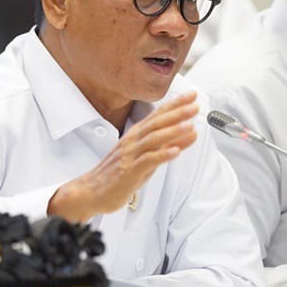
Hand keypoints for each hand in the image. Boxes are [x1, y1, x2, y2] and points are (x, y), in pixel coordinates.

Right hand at [48, 91, 199, 221]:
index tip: (192, 95)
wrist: (92, 190)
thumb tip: (191, 132)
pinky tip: (175, 152)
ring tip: (189, 125)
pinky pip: (147, 161)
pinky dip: (162, 155)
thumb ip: (169, 144)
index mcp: (137, 134)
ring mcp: (130, 155)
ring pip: (153, 139)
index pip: (158, 115)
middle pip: (157, 123)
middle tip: (194, 105)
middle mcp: (133, 140)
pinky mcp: (128, 171)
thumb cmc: (119, 172)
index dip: (175, 104)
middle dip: (177, 113)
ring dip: (172, 131)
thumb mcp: (148, 156)